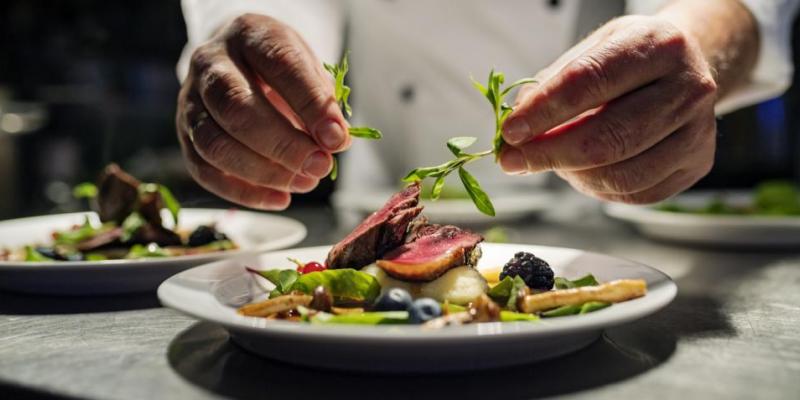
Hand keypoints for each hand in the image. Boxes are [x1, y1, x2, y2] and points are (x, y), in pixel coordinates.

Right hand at [176, 14, 349, 209]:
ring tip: (305, 182)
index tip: (337, 138)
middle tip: (319, 166)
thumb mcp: (307, 69)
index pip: (279, 65)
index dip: (310, 104)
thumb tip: (334, 142)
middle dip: (283, 145)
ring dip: (264, 172)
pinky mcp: (184, 135)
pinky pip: (205, 171)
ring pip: (215, 144)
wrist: (238, 63)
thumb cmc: (279, 70)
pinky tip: (280, 198)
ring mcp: (190, 100)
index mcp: (249, 35)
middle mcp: (211, 63)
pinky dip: (244, 193)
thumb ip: (320, 100)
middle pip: (237, 108)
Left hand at [499, 15, 717, 203]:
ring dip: (571, 174)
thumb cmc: (631, 58)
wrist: (687, 66)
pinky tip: (581, 171)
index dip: (544, 111)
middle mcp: (688, 87)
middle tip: (512, 160)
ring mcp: (698, 130)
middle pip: (608, 137)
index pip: (589, 82)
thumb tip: (516, 127)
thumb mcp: (592, 49)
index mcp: (658, 46)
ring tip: (549, 161)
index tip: (510, 131)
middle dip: (549, 154)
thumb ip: (553, 84)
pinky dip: (596, 188)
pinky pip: (635, 194)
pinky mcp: (697, 164)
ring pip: (621, 174)